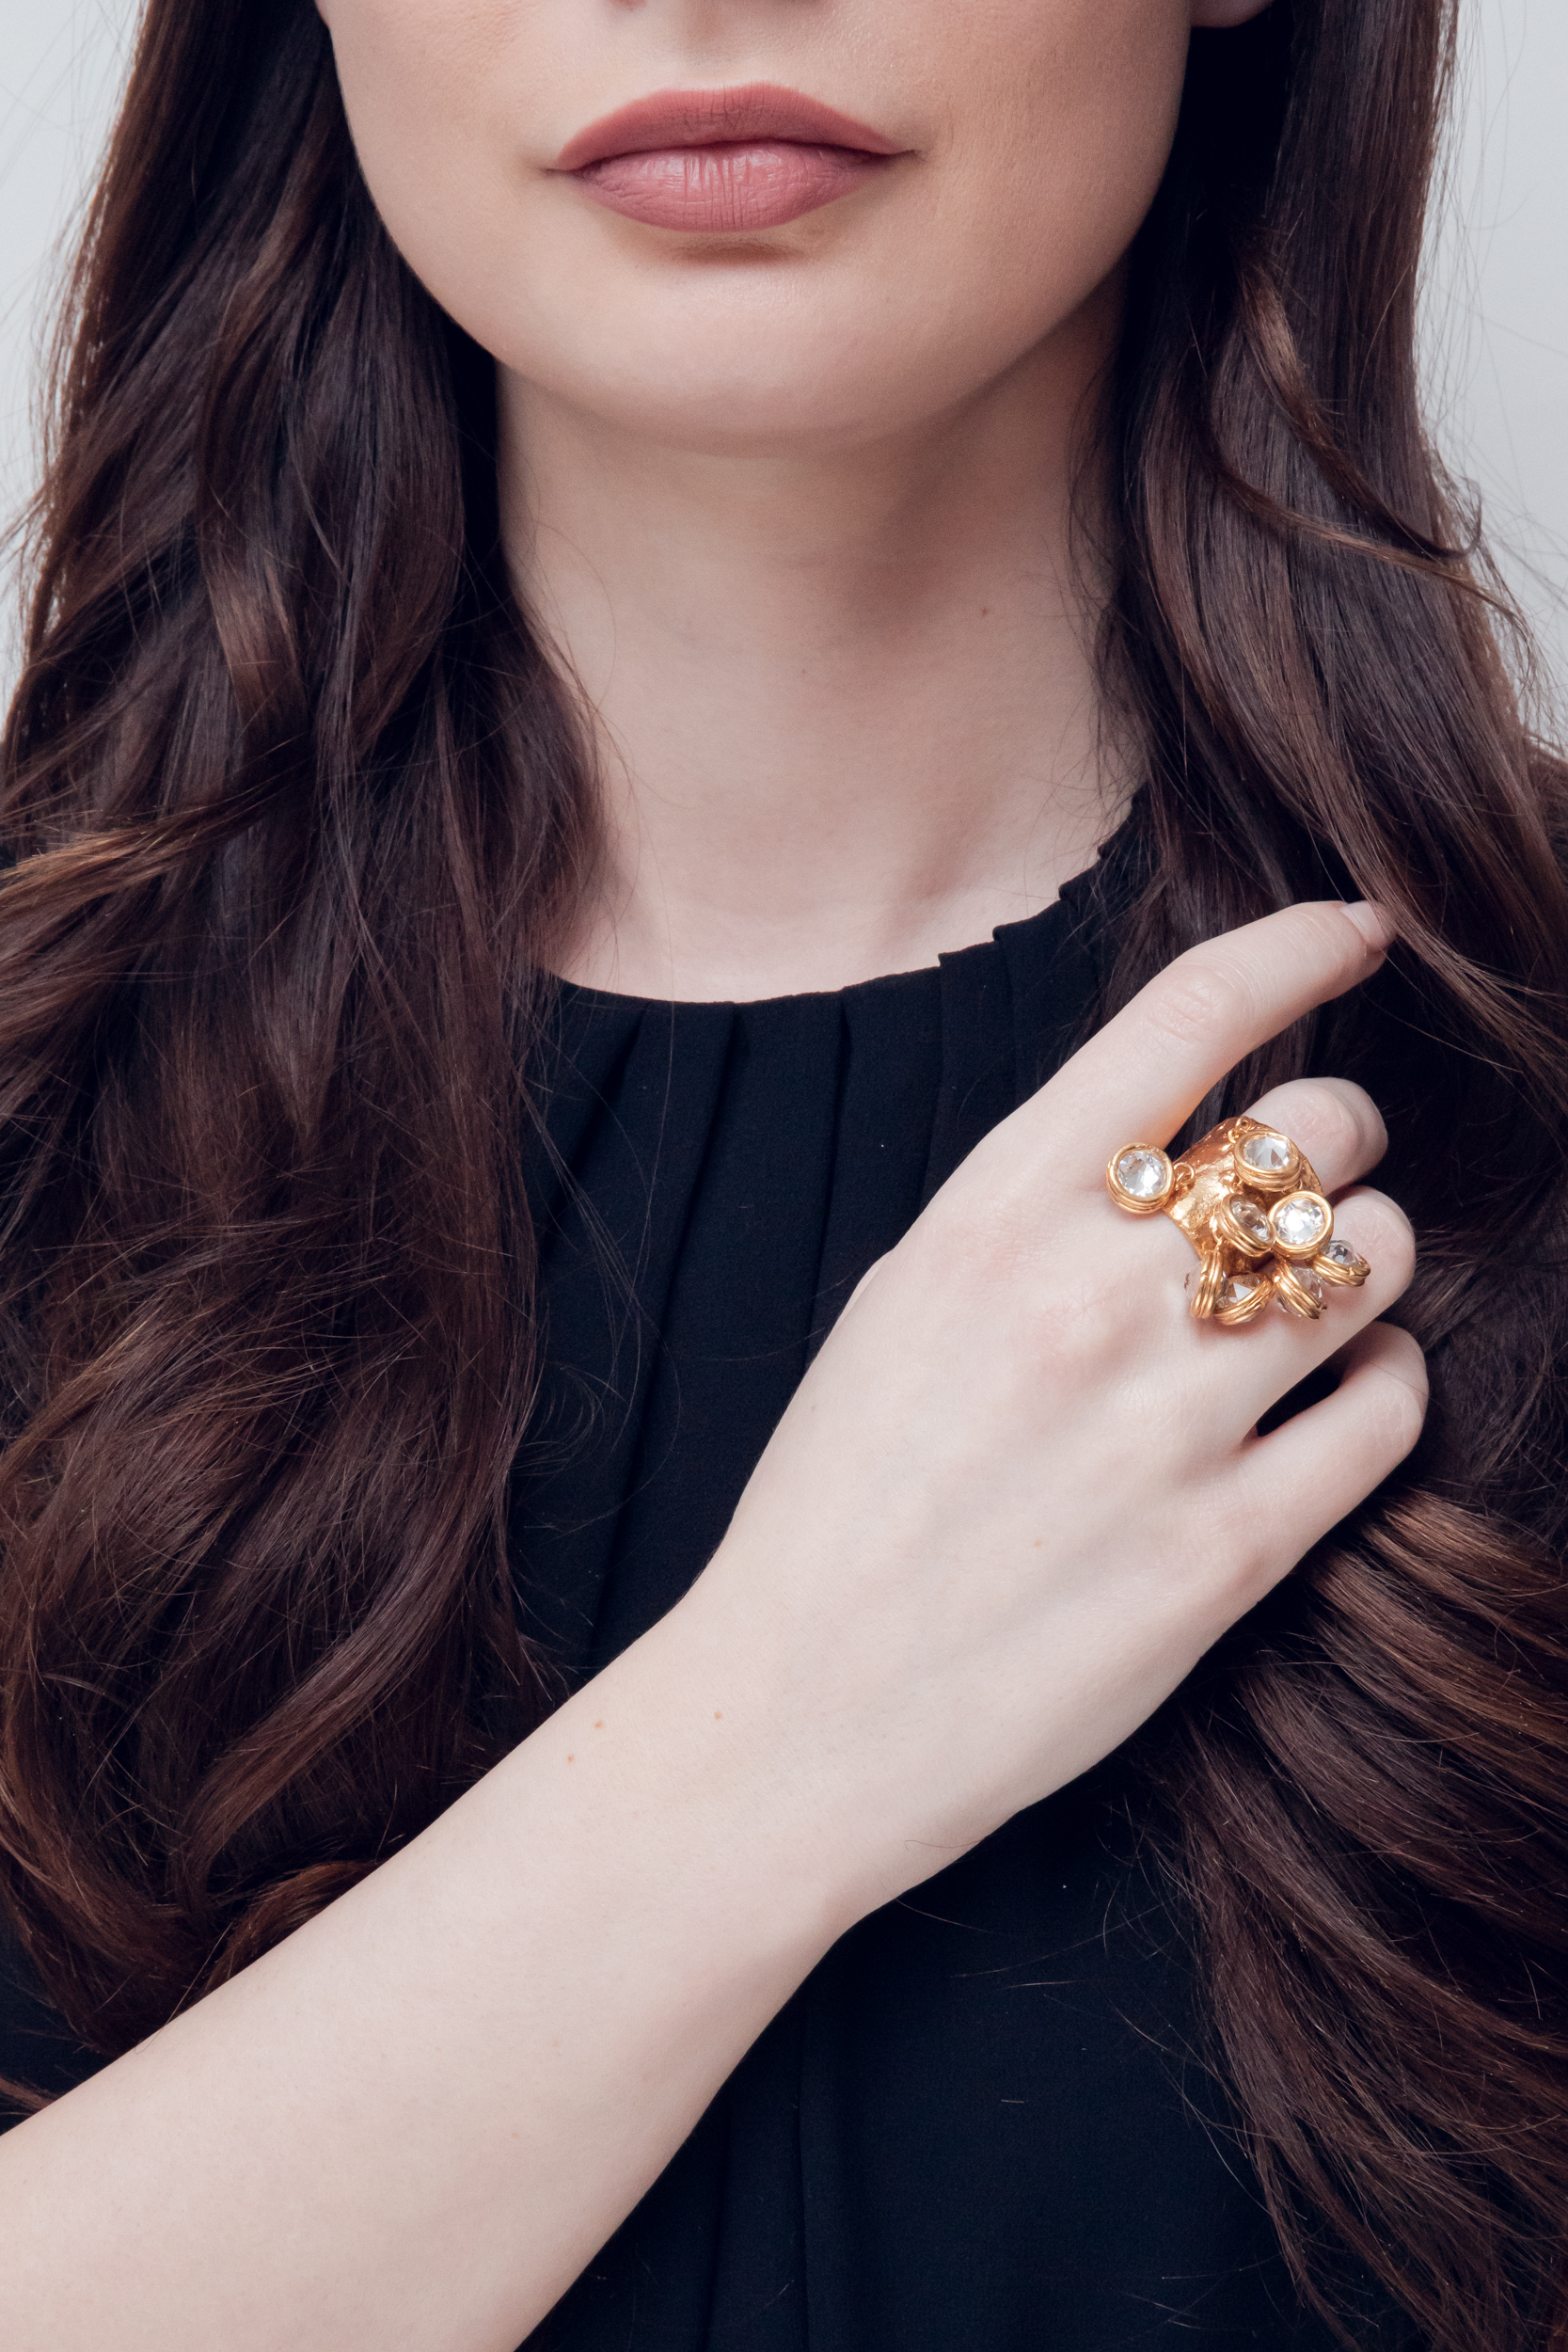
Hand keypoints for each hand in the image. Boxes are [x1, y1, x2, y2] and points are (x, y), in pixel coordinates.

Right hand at [684, 901, 1424, 1911]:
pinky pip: (1388, 1406)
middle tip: (1315, 1188)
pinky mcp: (1230, 1552)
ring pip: (1374, 1259)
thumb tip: (1178, 1136)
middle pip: (1314, 1134)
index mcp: (987, 1217)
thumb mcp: (904, 1304)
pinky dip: (1385, 1384)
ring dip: (1369, 1263)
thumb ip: (1036, 1210)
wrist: (801, 1713)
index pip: (1184, 1019)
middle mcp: (1084, 1298)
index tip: (1359, 934)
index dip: (1296, 950)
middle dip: (1340, 1143)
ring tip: (1318, 1305)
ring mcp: (1164, 1426)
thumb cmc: (841, 1502)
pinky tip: (1335, 1400)